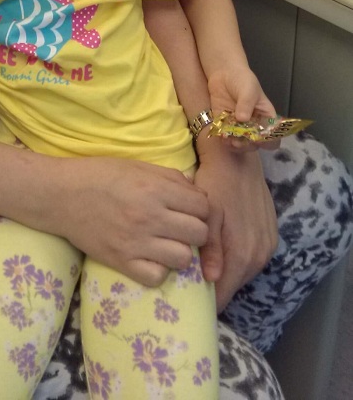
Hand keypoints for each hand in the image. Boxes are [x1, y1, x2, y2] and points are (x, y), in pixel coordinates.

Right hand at [52, 157, 209, 286]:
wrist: (61, 195)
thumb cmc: (98, 175)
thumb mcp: (136, 166)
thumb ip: (168, 177)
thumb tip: (194, 191)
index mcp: (155, 189)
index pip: (203, 206)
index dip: (200, 208)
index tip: (189, 208)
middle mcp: (150, 217)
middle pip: (199, 234)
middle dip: (195, 230)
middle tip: (179, 227)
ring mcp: (136, 243)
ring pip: (183, 258)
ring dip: (179, 251)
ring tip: (165, 243)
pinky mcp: (122, 262)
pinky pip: (157, 277)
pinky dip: (158, 270)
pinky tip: (150, 257)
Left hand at [194, 136, 276, 311]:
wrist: (237, 158)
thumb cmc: (215, 184)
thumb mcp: (207, 214)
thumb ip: (210, 249)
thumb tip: (211, 280)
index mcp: (242, 254)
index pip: (224, 293)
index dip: (207, 301)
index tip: (189, 303)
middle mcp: (260, 255)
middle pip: (234, 285)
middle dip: (216, 288)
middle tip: (193, 285)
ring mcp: (268, 246)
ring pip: (244, 273)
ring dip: (227, 274)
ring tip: (206, 269)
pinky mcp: (271, 236)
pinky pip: (252, 259)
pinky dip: (238, 260)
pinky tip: (224, 251)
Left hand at [206, 67, 276, 150]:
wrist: (223, 73)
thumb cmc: (242, 80)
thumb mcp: (248, 89)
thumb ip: (246, 104)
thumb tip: (242, 119)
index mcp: (265, 118)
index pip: (273, 135)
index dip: (268, 141)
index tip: (259, 139)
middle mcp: (253, 126)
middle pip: (255, 143)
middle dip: (247, 145)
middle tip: (239, 142)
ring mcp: (238, 127)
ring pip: (240, 143)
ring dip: (235, 145)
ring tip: (228, 140)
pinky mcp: (224, 125)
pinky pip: (225, 137)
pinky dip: (223, 140)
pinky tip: (220, 136)